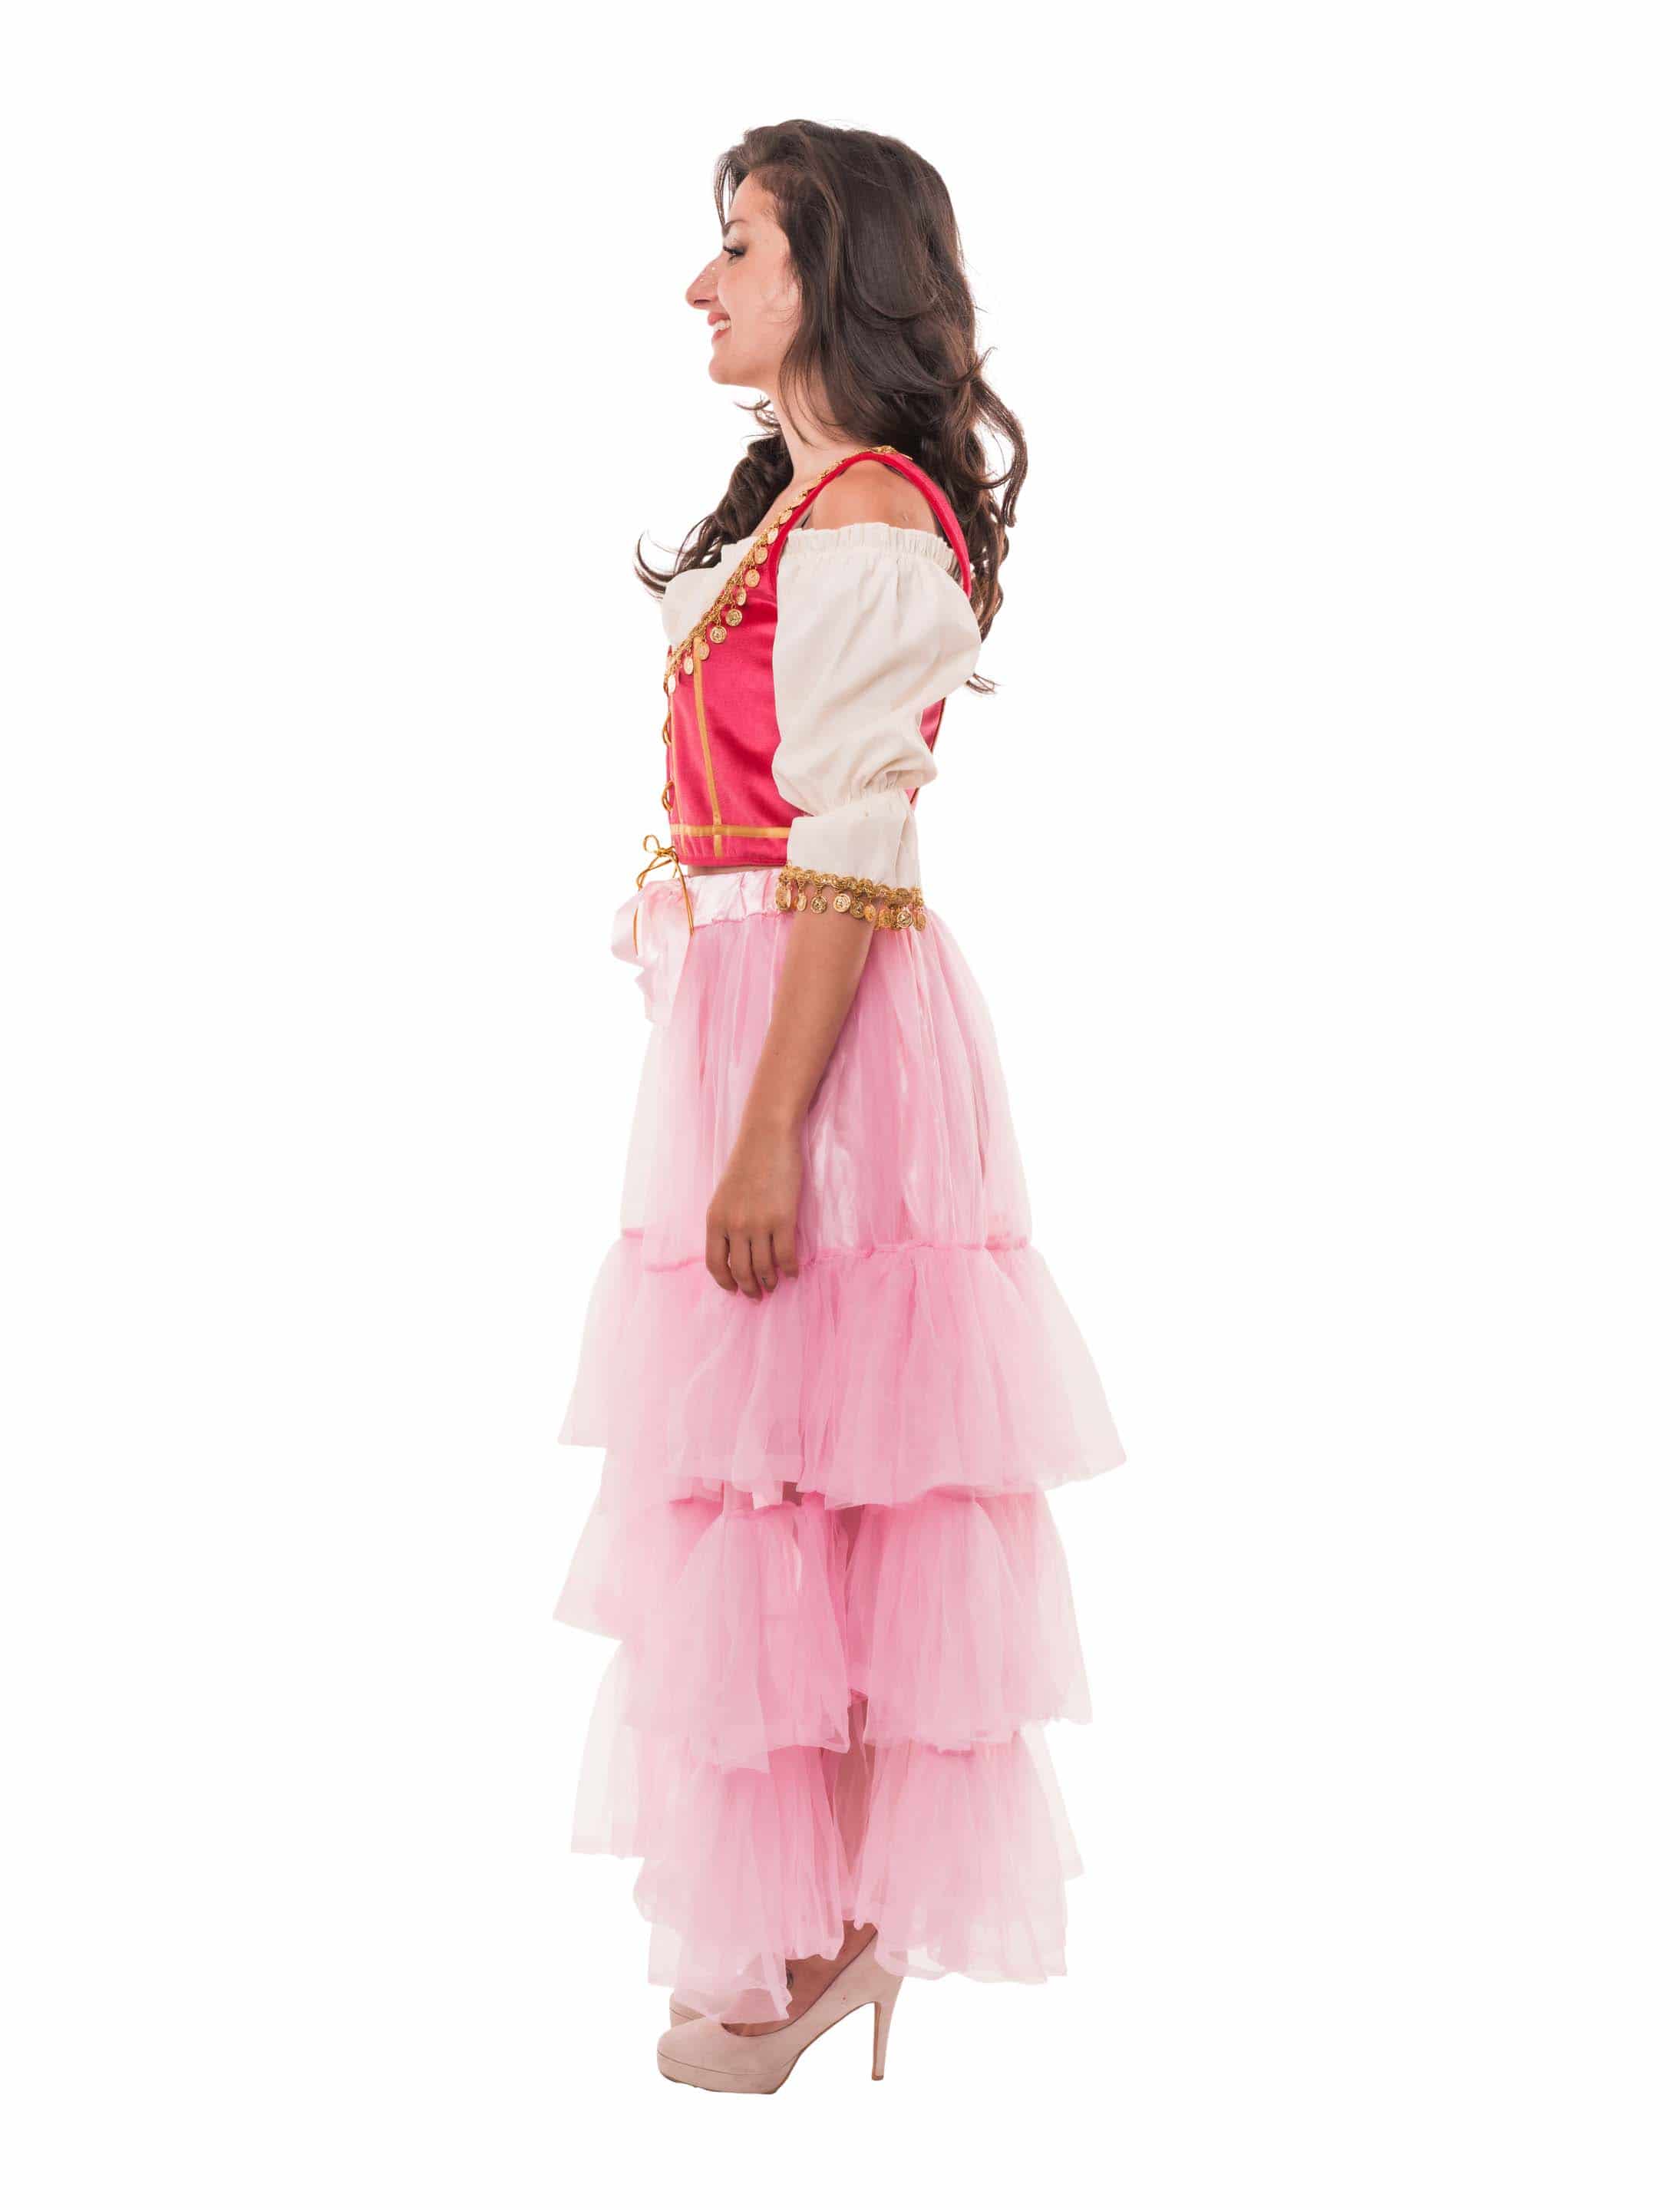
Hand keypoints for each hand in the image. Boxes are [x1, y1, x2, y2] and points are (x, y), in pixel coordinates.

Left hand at [705, 1119, 802, 1296]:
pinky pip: (786, 1255)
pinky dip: (791, 1269)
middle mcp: (734, 1225)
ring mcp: (758, 1224)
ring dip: (771, 1281)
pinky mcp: (783, 1219)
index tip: (734, 1290)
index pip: (715, 1264)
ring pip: (764, 1267)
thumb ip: (726, 1222)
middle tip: (758, 1294)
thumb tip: (736, 1252)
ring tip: (775, 1284)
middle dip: (749, 1288)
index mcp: (715, 1219)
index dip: (725, 1282)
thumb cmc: (747, 1162)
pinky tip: (794, 1272)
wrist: (767, 1137)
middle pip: (740, 1270)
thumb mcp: (725, 1195)